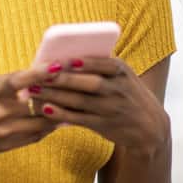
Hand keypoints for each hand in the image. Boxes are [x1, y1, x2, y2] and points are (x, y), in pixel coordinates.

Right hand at [0, 66, 61, 160]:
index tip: (58, 65)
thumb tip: (37, 76)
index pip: (21, 79)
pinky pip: (36, 135)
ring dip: (57, 112)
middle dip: (59, 93)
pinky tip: (55, 120)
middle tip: (76, 85)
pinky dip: (47, 127)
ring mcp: (5, 130)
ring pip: (42, 121)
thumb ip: (8, 83)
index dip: (41, 72)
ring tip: (70, 103)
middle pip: (38, 101)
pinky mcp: (8, 145)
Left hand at [17, 58, 169, 155]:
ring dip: (55, 96)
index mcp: (121, 71)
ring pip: (79, 101)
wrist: (148, 127)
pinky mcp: (102, 125)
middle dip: (62, 79)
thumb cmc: (126, 93)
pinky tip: (45, 109)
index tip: (62, 59)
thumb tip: (63, 56)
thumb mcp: (122, 75)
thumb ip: (99, 65)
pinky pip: (78, 119)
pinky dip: (61, 114)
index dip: (83, 62)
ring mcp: (110, 109)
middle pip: (88, 83)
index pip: (103, 63)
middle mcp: (118, 89)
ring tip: (33, 90)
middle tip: (37, 74)